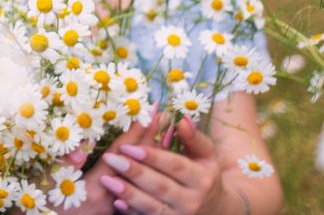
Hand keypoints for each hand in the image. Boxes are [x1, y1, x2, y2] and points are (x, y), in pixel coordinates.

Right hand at [44, 106, 161, 214]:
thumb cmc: (37, 202)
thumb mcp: (46, 178)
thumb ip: (66, 160)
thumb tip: (86, 141)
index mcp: (93, 187)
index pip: (121, 154)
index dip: (136, 131)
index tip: (149, 111)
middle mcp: (108, 198)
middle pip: (136, 164)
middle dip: (150, 138)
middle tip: (163, 114)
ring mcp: (111, 207)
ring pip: (137, 177)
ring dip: (150, 154)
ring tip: (163, 134)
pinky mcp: (109, 212)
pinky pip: (132, 188)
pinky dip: (142, 171)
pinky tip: (149, 161)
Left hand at [97, 115, 223, 214]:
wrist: (216, 210)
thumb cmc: (204, 174)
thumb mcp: (206, 155)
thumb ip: (193, 138)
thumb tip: (181, 119)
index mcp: (201, 178)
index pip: (174, 165)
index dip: (151, 156)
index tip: (128, 147)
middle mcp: (192, 200)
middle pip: (160, 186)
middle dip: (134, 172)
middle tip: (111, 159)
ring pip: (152, 206)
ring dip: (128, 193)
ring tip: (107, 179)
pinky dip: (132, 212)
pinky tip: (117, 202)